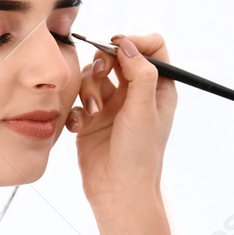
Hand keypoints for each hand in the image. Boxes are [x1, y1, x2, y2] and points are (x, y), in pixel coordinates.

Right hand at [65, 33, 176, 205]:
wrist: (118, 192)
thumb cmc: (139, 156)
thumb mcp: (144, 111)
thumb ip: (140, 74)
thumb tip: (128, 45)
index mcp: (157, 90)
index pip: (152, 49)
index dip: (134, 42)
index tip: (117, 46)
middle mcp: (134, 95)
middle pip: (116, 58)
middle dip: (104, 63)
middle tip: (101, 74)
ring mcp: (111, 107)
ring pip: (93, 77)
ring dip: (89, 89)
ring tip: (93, 112)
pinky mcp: (91, 120)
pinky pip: (78, 101)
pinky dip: (76, 110)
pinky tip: (79, 126)